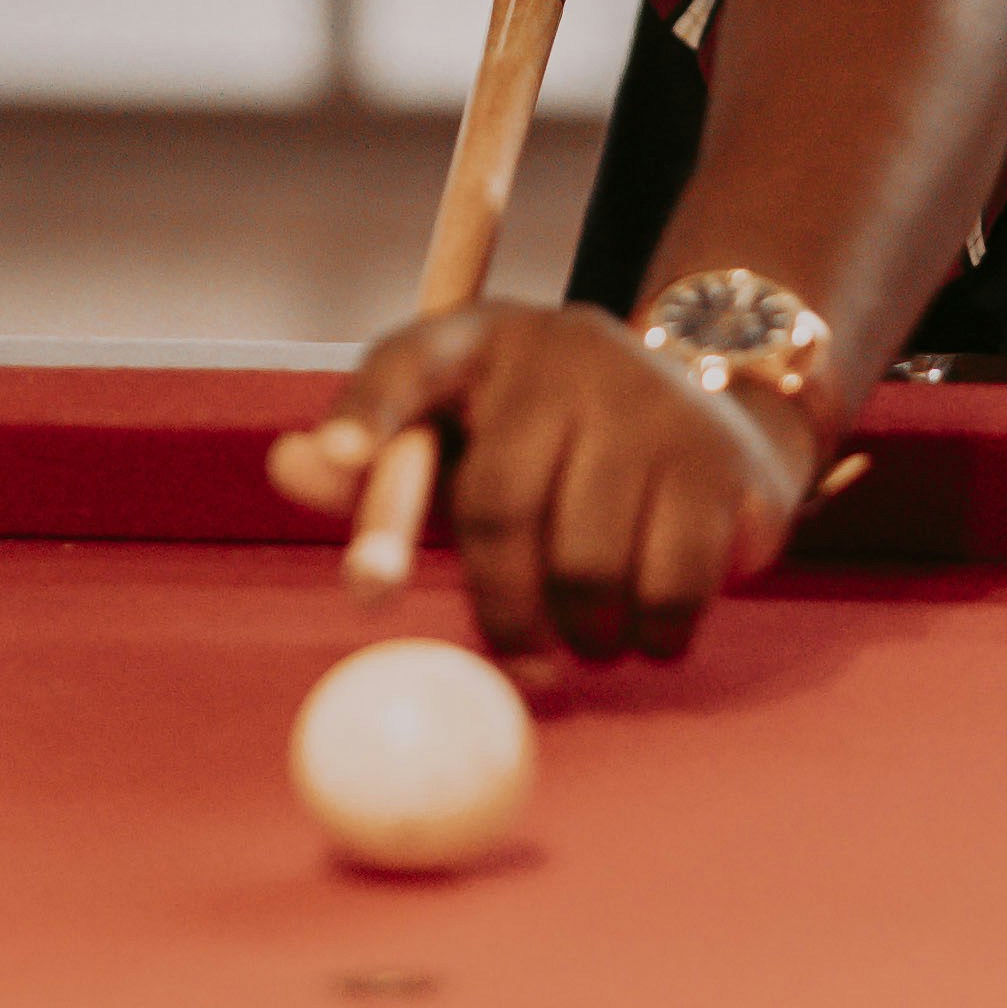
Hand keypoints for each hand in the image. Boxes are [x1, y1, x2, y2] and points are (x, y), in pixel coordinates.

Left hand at [268, 302, 809, 663]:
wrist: (716, 403)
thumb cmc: (552, 444)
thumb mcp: (460, 441)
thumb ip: (376, 466)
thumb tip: (287, 467)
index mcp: (477, 342)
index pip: (404, 363)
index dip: (366, 411)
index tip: (333, 455)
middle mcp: (562, 351)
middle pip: (500, 504)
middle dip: (501, 608)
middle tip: (519, 666)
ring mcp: (650, 399)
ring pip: (588, 561)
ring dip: (584, 633)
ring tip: (590, 636)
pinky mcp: (720, 458)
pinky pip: (671, 582)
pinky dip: (655, 632)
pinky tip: (650, 629)